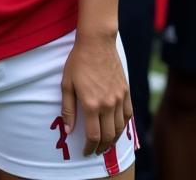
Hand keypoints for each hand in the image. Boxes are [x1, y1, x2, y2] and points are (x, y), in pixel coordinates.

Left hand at [61, 32, 132, 155]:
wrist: (97, 43)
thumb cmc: (78, 61)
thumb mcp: (67, 83)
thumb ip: (68, 108)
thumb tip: (68, 130)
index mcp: (91, 104)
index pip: (93, 135)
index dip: (89, 147)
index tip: (85, 152)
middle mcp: (108, 105)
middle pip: (108, 135)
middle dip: (101, 147)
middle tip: (95, 151)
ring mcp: (119, 99)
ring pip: (119, 128)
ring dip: (112, 140)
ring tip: (105, 144)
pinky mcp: (126, 93)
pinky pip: (128, 116)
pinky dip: (123, 126)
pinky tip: (117, 129)